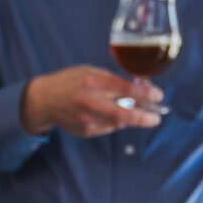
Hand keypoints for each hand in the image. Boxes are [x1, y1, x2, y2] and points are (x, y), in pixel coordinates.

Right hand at [21, 66, 163, 138]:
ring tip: (141, 115)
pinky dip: (116, 123)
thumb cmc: (69, 81)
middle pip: (123, 114)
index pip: (126, 88)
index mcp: (92, 80)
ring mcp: (86, 119)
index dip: (146, 93)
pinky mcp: (85, 131)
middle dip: (144, 117)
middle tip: (157, 117)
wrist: (44, 100)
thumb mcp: (90, 71)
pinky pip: (108, 128)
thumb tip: (139, 88)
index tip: (159, 95)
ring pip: (118, 123)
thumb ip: (112, 80)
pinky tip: (116, 116)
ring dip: (132, 120)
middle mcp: (89, 101)